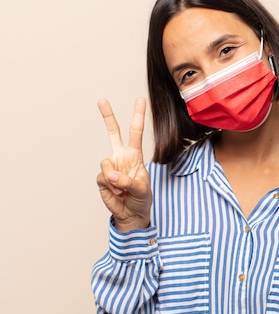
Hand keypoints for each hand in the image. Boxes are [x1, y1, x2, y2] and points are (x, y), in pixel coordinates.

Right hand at [96, 97, 151, 231]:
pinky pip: (103, 178)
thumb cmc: (141, 199)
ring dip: (115, 179)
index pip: (135, 132)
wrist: (131, 214)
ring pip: (106, 163)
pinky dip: (111, 187)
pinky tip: (117, 193)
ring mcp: (110, 167)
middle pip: (113, 133)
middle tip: (101, 100)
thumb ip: (128, 181)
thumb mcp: (142, 189)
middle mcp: (121, 157)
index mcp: (134, 155)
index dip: (138, 116)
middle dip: (108, 117)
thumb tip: (112, 175)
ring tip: (123, 189)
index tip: (140, 99)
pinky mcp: (102, 178)